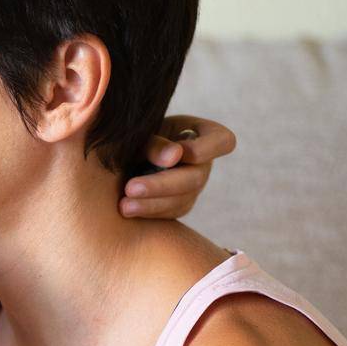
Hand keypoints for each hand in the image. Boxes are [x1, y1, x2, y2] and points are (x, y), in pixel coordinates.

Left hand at [120, 115, 237, 217]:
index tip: (176, 153)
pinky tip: (126, 210)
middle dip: (161, 185)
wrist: (125, 152)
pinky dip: (146, 211)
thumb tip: (175, 156)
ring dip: (150, 204)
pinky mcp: (178, 205)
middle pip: (194, 179)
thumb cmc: (138, 134)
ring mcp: (193, 187)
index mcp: (205, 135)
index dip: (204, 150)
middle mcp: (204, 164)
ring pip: (180, 201)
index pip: (223, 141)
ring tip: (124, 205)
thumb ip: (156, 143)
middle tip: (131, 188)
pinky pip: (168, 213)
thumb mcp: (145, 132)